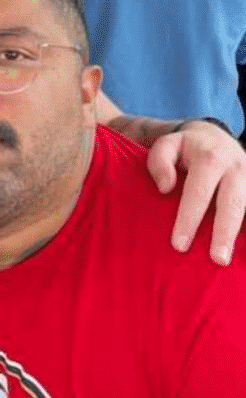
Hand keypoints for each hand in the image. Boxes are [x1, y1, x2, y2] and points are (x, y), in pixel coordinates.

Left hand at [147, 120, 245, 264]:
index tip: (179, 245)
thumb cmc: (185, 149)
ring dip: (240, 234)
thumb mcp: (167, 145)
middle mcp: (235, 168)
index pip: (198, 191)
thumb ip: (160, 161)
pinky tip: (243, 249)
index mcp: (209, 158)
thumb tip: (165, 187)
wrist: (215, 137)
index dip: (189, 218)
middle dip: (224, 232)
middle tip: (217, 259)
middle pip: (232, 203)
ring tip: (230, 260)